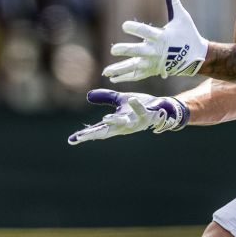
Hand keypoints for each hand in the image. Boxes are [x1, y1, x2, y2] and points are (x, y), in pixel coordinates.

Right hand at [67, 89, 188, 144]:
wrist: (163, 108)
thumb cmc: (140, 106)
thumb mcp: (120, 100)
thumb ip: (105, 98)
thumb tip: (88, 96)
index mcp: (116, 123)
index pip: (97, 130)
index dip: (85, 135)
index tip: (72, 140)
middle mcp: (124, 126)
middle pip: (106, 131)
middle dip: (93, 135)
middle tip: (80, 138)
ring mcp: (136, 122)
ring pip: (124, 124)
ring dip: (115, 122)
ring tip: (105, 118)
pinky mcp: (147, 115)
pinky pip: (141, 110)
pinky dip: (136, 106)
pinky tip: (131, 99)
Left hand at [102, 0, 208, 82]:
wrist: (197, 57)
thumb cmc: (188, 34)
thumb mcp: (182, 17)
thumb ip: (174, 2)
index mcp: (162, 37)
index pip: (146, 32)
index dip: (135, 29)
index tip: (124, 26)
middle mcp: (156, 51)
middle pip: (138, 51)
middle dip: (126, 50)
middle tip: (114, 50)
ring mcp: (153, 62)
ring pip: (134, 67)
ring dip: (120, 69)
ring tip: (106, 71)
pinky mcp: (153, 70)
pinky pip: (137, 75)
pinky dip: (125, 77)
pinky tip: (113, 78)